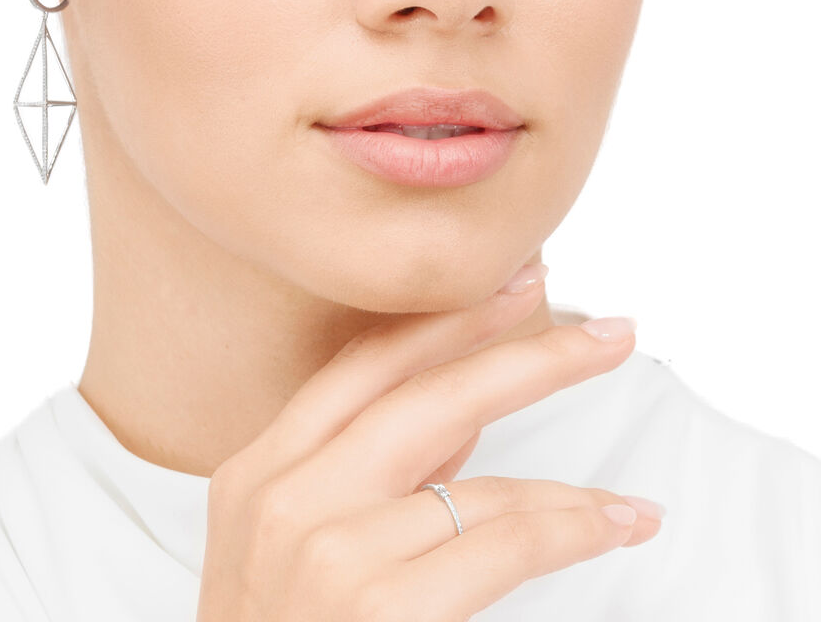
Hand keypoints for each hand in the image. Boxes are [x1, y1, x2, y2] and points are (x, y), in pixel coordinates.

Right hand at [195, 266, 661, 621]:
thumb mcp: (287, 545)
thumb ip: (364, 474)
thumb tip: (463, 421)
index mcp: (257, 467)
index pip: (363, 364)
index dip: (446, 320)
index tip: (511, 288)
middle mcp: (284, 494)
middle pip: (423, 392)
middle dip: (522, 353)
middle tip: (598, 333)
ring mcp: (326, 550)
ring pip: (478, 481)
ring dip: (566, 484)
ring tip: (620, 497)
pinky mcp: (379, 611)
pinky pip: (503, 543)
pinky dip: (570, 528)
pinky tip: (613, 523)